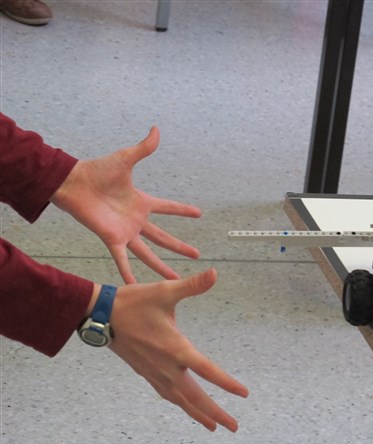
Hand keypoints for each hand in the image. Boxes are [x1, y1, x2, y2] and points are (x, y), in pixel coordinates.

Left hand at [51, 126, 200, 283]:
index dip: (183, 210)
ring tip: (176, 278)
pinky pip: (122, 260)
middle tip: (197, 255)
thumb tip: (156, 129)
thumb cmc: (97, 170)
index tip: (199, 214)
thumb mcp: (126, 158)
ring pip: (148, 254)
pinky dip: (128, 273)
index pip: (168, 207)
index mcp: (142, 202)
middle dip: (180, 246)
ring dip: (162, 266)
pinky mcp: (112, 239)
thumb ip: (143, 148)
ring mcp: (125, 232)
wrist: (73, 183)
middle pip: (163, 237)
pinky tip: (136, 286)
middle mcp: (136, 220)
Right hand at [108, 268, 247, 431]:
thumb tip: (214, 273)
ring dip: (199, 413)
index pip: (208, 370)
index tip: (244, 394)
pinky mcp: (145, 373)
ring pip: (181, 400)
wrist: (99, 315)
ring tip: (214, 426)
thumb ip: (192, 286)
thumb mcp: (164, 291)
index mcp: (175, 349)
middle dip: (216, 413)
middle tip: (234, 427)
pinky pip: (167, 395)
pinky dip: (180, 403)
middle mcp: (166, 367)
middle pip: (196, 396)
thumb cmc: (134, 302)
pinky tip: (186, 406)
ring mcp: (155, 373)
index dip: (227, 383)